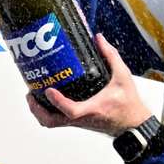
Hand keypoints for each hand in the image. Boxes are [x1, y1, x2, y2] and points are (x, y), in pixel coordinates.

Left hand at [26, 35, 151, 134]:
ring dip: (38, 111)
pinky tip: (46, 98)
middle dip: (36, 109)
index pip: (71, 111)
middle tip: (30, 93)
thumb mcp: (123, 77)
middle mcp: (82, 118)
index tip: (48, 89)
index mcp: (93, 109)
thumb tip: (98, 38)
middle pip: (52, 122)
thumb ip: (111, 56)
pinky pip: (57, 121)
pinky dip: (47, 112)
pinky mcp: (78, 122)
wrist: (133, 125)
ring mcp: (78, 122)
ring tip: (32, 95)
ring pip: (51, 123)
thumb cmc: (129, 104)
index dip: (57, 102)